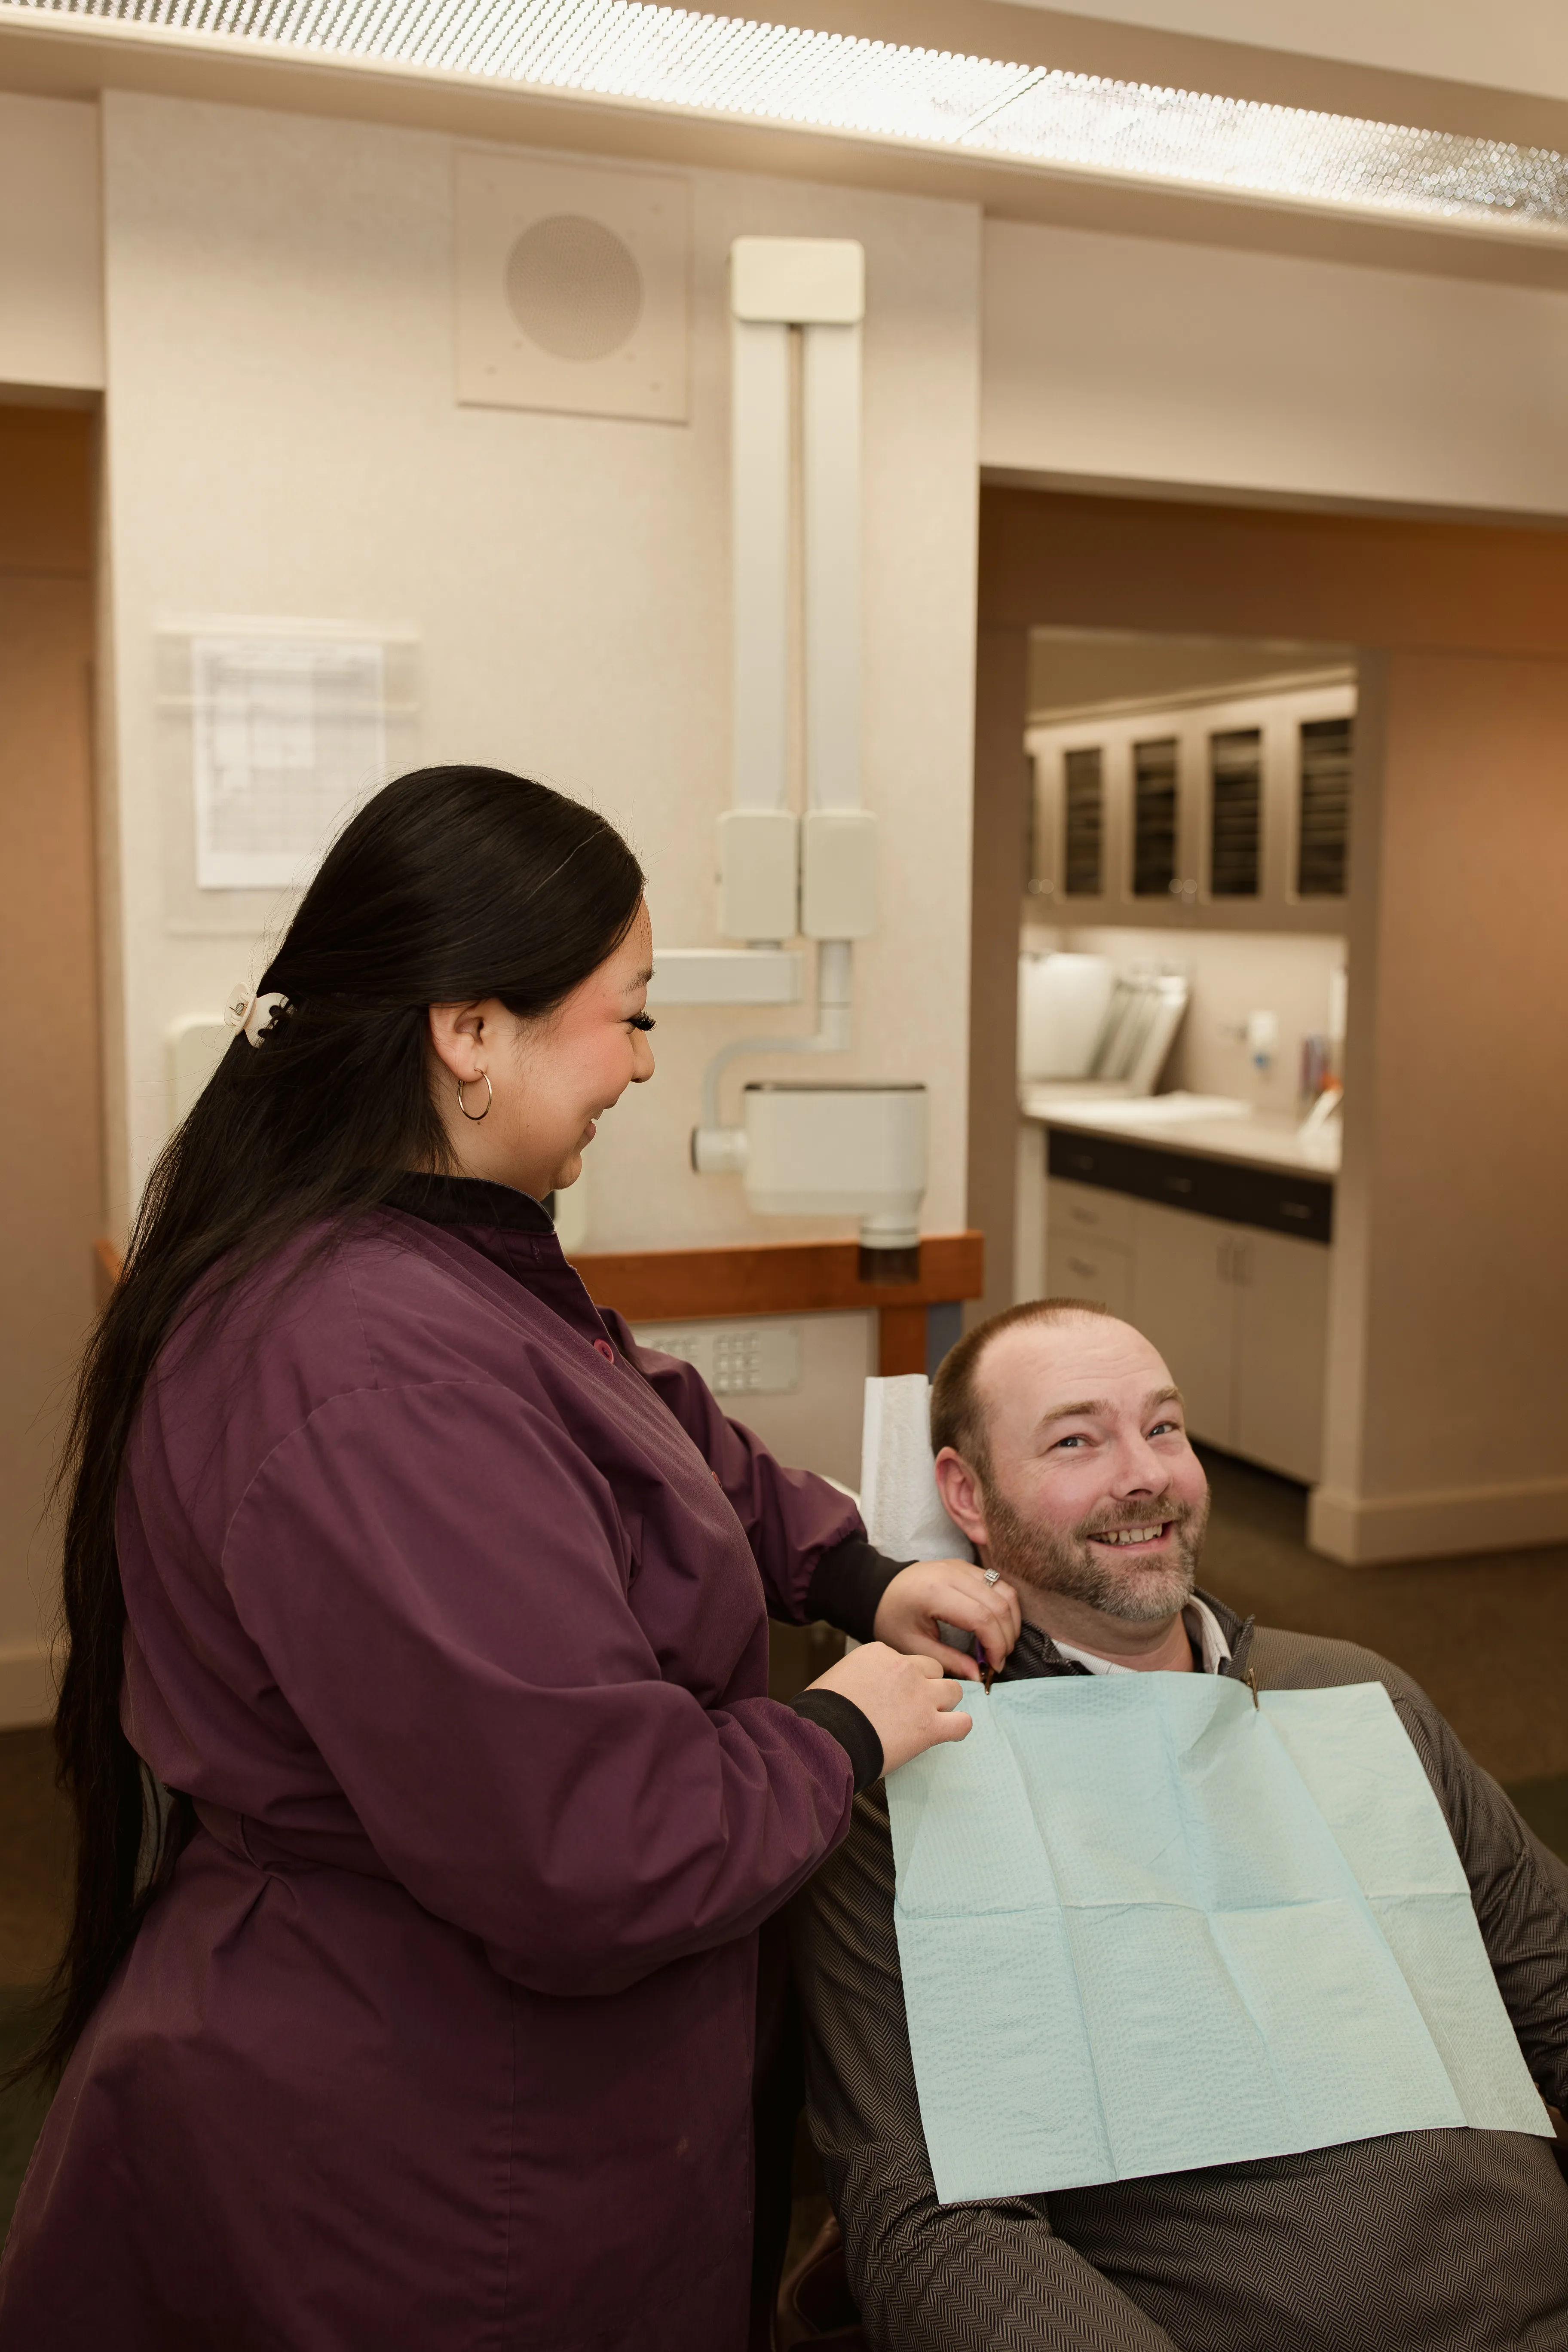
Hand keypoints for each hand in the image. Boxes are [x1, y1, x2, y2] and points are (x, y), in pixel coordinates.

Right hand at [806, 1643, 969, 1773]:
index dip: (900, 1680)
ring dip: (944, 1704)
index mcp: (880, 1653)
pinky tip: (947, 1732)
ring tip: (930, 1719)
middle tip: (911, 1706)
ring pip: (953, 1690)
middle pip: (933, 1670)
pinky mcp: (930, 1727)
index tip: (889, 1696)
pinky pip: (962, 1723)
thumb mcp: (839, 1678)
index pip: (905, 1660)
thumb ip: (862, 1676)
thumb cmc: (822, 1714)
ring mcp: (920, 1697)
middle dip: (926, 1686)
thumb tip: (867, 1690)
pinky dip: (958, 1727)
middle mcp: (905, 1668)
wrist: (822, 1739)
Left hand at [872, 1559, 1020, 1681]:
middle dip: (1006, 1636)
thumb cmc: (892, 1619)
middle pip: (999, 1603)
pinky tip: (997, 1626)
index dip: (996, 1645)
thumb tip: (978, 1676)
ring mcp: (961, 1566)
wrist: (878, 1589)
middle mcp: (952, 1573)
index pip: (982, 1617)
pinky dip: (1004, 1606)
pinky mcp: (966, 1565)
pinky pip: (997, 1583)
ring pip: (1004, 1590)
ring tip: (1001, 1644)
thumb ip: (948, 1661)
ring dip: (1011, 1620)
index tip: (994, 1667)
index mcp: (935, 1593)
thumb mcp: (913, 1646)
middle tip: (999, 1659)